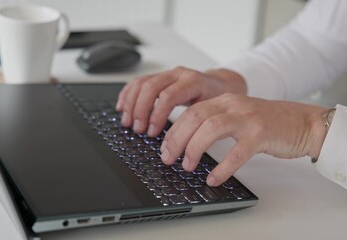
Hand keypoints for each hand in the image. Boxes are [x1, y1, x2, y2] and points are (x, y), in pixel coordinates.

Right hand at [116, 66, 246, 136]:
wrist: (224, 83)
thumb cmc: (220, 99)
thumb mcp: (216, 111)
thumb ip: (201, 124)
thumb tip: (190, 150)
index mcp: (194, 82)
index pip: (168, 96)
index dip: (157, 115)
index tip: (152, 132)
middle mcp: (179, 75)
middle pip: (151, 88)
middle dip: (141, 111)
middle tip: (138, 130)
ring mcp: (168, 75)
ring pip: (142, 83)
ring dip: (131, 104)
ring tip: (128, 122)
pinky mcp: (161, 77)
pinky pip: (139, 81)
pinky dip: (128, 94)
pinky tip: (122, 107)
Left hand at [159, 93, 327, 185]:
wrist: (304, 122)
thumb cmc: (269, 124)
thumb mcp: (237, 116)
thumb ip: (214, 124)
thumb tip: (186, 144)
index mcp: (224, 101)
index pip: (190, 111)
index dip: (173, 131)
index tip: (164, 148)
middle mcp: (233, 105)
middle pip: (195, 117)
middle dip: (176, 139)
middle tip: (168, 159)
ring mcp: (248, 119)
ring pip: (211, 128)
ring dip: (194, 148)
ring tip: (187, 166)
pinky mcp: (262, 134)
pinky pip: (237, 152)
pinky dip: (222, 167)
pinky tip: (214, 178)